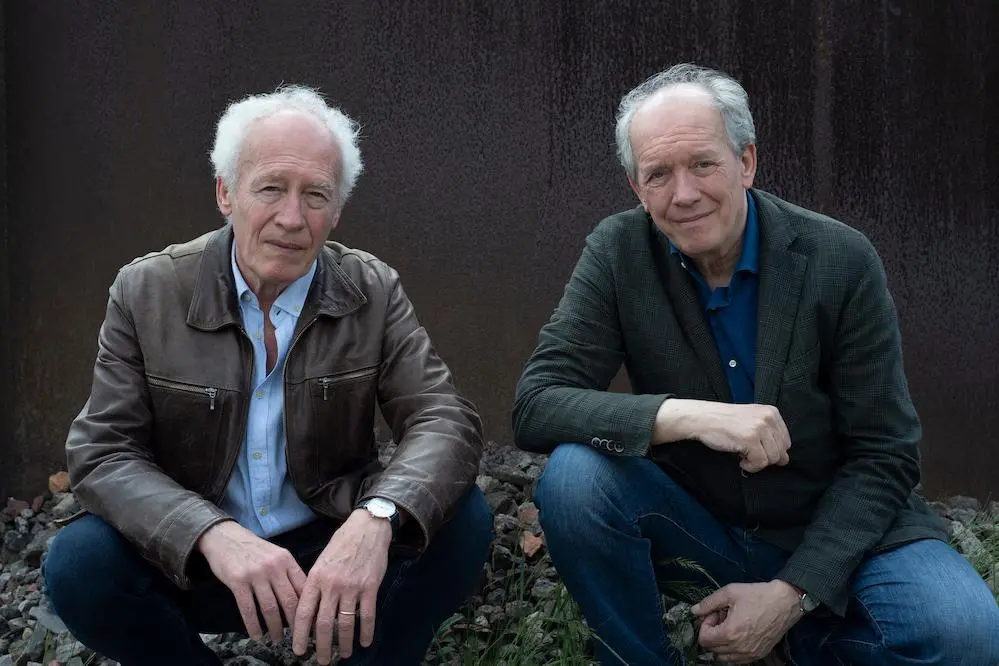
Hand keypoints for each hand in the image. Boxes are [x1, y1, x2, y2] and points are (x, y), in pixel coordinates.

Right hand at [197, 520, 306, 641]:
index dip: (309, 608)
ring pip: (270, 608)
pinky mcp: (238, 581)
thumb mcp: (276, 555)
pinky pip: (248, 609)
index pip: (303, 588)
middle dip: (295, 623)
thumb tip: (304, 599)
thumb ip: (288, 573)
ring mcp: (256, 574)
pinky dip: (253, 626)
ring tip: (277, 640)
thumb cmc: (254, 550)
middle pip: (289, 601)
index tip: (312, 623)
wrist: (226, 537)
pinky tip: (257, 636)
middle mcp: (274, 566)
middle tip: (297, 638)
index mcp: (287, 560)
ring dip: (275, 628)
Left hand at [292, 509, 391, 663]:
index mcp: (316, 578)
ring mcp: (352, 587)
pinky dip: (366, 631)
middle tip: (322, 661)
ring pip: (346, 623)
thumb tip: (310, 610)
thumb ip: (315, 585)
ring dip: (345, 643)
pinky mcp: (370, 587)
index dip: (300, 635)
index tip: (298, 650)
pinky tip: (365, 642)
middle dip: (322, 646)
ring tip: (345, 654)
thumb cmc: (342, 544)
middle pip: (324, 623)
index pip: (304, 612)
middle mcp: (332, 585)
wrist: (366, 528)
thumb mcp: (321, 561)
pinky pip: (368, 615)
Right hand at [654, 399, 790, 472]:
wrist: (703, 418)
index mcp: (772, 412)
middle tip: (747, 452)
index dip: (771, 450)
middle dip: (765, 457)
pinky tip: (740, 459)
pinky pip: (760, 463)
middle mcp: (768, 418)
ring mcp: (759, 428)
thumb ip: (770, 438)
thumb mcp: (751, 422)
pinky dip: (750, 466)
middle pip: (781, 451)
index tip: (755, 447)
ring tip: (743, 455)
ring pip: (772, 459)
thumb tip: (785, 460)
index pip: (785, 441)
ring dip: (757, 462)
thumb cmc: (725, 422)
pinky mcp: (750, 439)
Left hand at [692, 581, 801, 662]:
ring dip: (722, 642)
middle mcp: (739, 648)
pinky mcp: (759, 655)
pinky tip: (740, 633)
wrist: (785, 602)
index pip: (704, 639)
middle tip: (723, 617)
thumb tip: (694, 610)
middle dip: (713, 632)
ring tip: (732, 625)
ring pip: (724, 657)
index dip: (705, 625)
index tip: (715, 614)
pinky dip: (733, 649)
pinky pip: (738, 659)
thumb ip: (709, 603)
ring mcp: (750, 654)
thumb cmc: (758, 595)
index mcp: (730, 633)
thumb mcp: (730, 592)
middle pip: (712, 649)